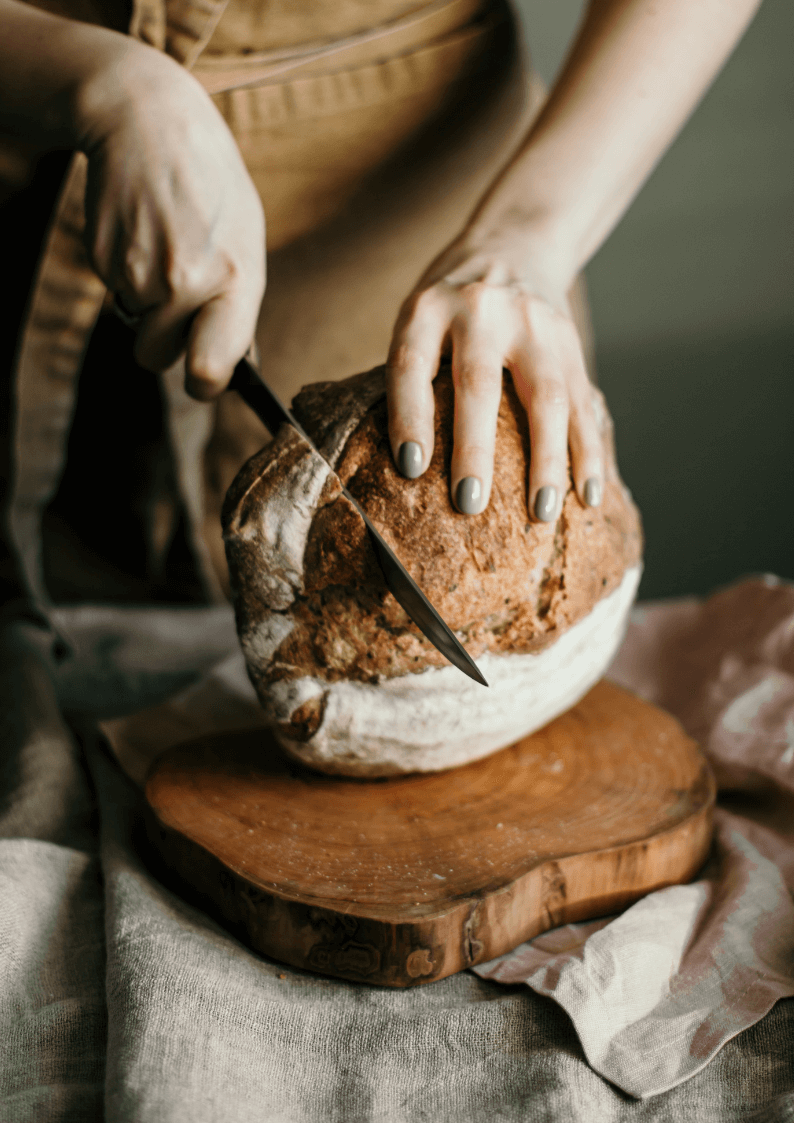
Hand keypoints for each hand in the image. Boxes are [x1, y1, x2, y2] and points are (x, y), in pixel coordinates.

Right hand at [77, 41, 264, 398]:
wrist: (149, 123)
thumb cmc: (211, 185)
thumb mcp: (245, 240)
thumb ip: (239, 302)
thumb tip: (233, 362)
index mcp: (234, 282)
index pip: (210, 371)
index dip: (204, 384)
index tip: (204, 378)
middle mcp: (183, 284)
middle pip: (158, 359)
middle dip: (165, 344)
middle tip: (179, 304)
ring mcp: (137, 273)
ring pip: (135, 326)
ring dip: (146, 304)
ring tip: (166, 248)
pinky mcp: (103, 258)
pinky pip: (115, 293)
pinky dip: (126, 274)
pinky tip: (143, 233)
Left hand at [386, 234, 603, 520]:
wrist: (514, 244)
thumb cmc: (450, 303)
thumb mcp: (419, 316)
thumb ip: (416, 373)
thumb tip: (410, 469)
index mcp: (429, 307)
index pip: (412, 363)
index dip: (409, 416)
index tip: (410, 468)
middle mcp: (482, 310)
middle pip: (479, 384)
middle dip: (475, 449)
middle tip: (469, 503)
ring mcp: (534, 324)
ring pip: (546, 397)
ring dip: (546, 462)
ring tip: (541, 513)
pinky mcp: (570, 342)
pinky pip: (583, 403)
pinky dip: (588, 452)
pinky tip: (588, 495)